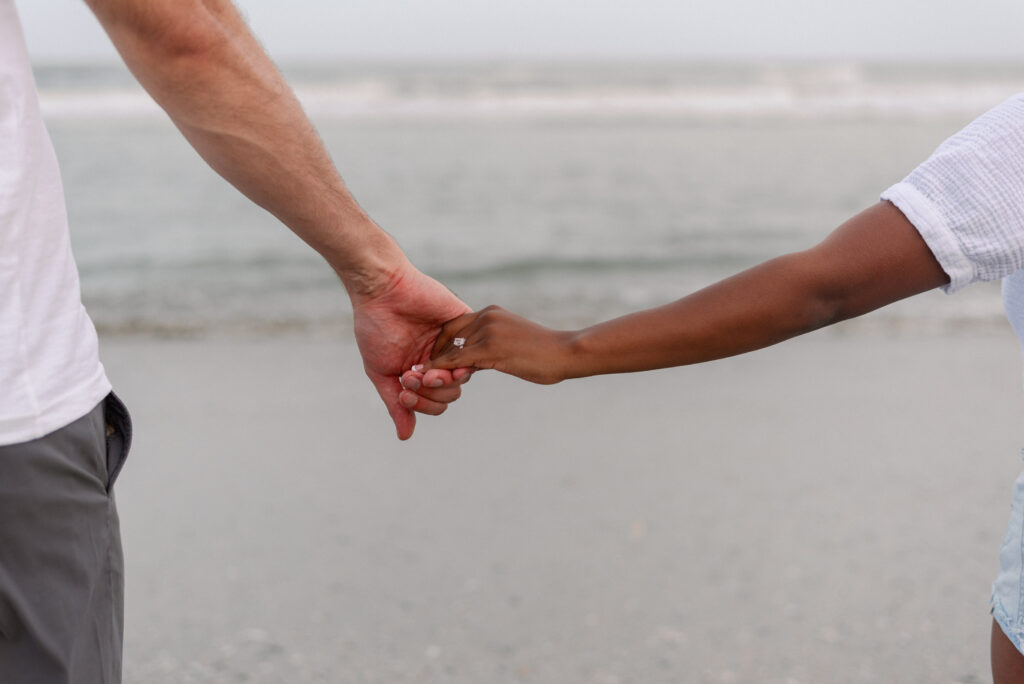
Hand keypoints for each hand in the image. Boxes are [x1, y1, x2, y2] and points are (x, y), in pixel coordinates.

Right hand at [351, 264, 473, 439]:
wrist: (381, 291)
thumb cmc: (375, 328)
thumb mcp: (382, 372)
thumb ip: (397, 404)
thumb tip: (406, 437)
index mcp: (420, 370)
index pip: (435, 401)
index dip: (423, 404)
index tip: (404, 391)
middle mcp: (438, 358)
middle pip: (451, 392)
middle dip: (432, 393)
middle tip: (413, 377)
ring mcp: (453, 341)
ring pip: (464, 375)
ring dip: (444, 380)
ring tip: (425, 370)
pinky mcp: (464, 323)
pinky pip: (474, 349)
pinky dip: (459, 359)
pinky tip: (442, 358)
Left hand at [423, 305, 576, 384]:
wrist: (568, 352)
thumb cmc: (545, 352)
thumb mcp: (513, 341)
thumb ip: (492, 345)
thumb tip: (474, 361)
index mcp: (491, 312)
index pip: (454, 325)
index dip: (442, 344)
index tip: (435, 361)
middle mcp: (487, 316)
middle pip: (447, 335)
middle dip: (434, 354)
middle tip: (423, 372)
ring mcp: (488, 330)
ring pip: (450, 350)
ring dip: (435, 367)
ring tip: (423, 381)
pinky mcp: (491, 348)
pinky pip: (458, 361)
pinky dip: (442, 371)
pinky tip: (433, 382)